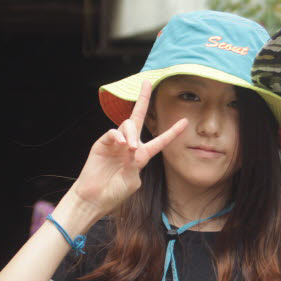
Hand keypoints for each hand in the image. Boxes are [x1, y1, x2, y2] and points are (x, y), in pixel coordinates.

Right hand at [69, 81, 187, 215]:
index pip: (159, 140)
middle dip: (143, 99)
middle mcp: (129, 145)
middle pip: (138, 117)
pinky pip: (112, 132)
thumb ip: (137, 166)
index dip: (172, 132)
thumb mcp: (133, 181)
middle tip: (147, 82)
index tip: (185, 122)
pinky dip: (118, 136)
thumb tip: (134, 151)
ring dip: (131, 134)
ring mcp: (115, 143)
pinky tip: (121, 144)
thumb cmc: (114, 193)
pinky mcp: (102, 144)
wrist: (95, 199)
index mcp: (141, 155)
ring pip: (127, 125)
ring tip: (129, 148)